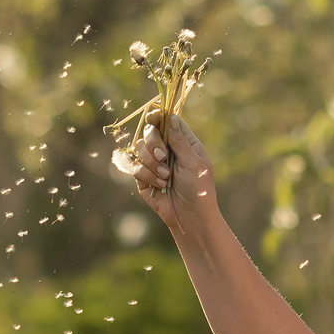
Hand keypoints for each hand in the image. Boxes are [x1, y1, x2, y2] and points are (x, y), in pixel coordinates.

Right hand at [128, 113, 218, 234]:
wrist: (190, 216)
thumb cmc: (198, 188)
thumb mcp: (193, 161)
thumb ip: (179, 140)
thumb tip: (171, 117)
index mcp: (183, 143)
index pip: (167, 122)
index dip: (158, 117)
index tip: (153, 118)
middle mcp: (167, 150)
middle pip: (149, 132)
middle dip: (154, 143)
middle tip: (163, 156)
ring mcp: (153, 163)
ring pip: (139, 148)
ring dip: (151, 162)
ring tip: (166, 177)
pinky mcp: (143, 178)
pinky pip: (135, 167)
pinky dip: (146, 175)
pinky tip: (160, 185)